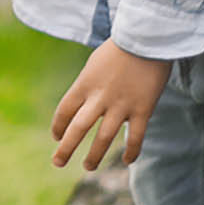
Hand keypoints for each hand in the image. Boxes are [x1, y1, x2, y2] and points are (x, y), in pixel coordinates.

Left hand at [52, 40, 169, 169]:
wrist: (147, 37)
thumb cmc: (120, 48)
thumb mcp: (94, 64)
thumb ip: (88, 86)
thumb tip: (83, 106)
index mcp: (84, 84)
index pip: (64, 111)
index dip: (58, 126)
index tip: (56, 136)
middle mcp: (99, 97)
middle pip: (77, 128)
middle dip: (65, 148)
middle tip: (57, 162)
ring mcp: (121, 105)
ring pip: (104, 138)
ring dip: (94, 155)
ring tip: (88, 167)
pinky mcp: (143, 109)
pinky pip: (136, 137)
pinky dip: (132, 151)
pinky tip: (127, 160)